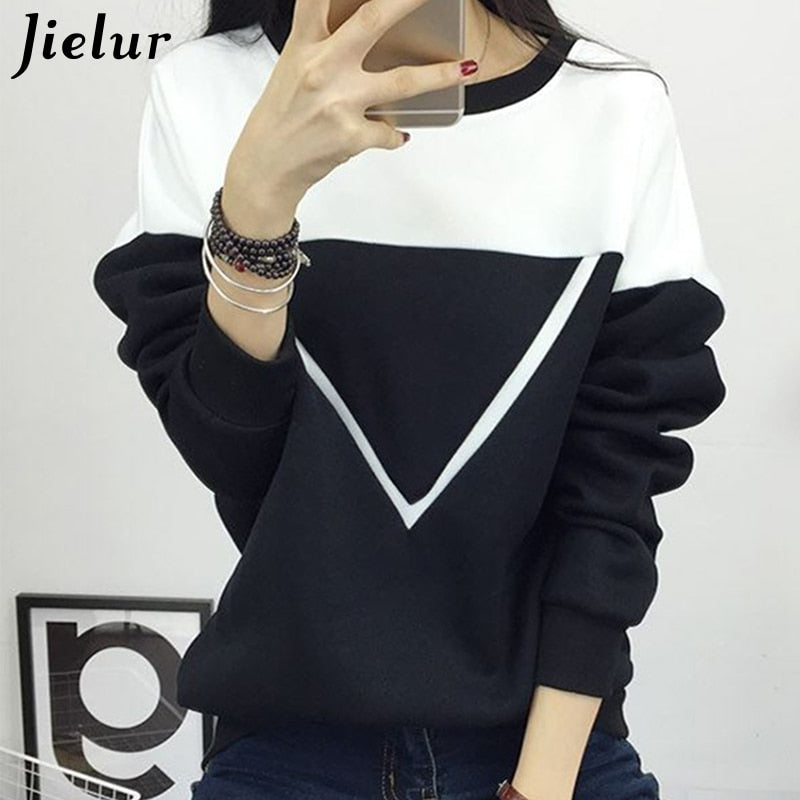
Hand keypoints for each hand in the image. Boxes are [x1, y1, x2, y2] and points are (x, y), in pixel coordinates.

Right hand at [224, 0, 479, 206]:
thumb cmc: (281, 116)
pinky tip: (396, 134)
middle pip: (373, 20)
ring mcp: (339, 103)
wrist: (267, 167)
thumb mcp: (293, 67)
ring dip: (440, 75)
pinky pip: (390, 132)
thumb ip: (323, 41)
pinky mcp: (351, 137)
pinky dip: (395, 134)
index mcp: (303, 44)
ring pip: (403, 82)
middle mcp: (322, 68)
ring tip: (467, 68)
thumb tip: (365, 27)